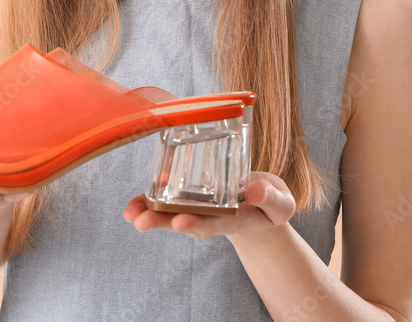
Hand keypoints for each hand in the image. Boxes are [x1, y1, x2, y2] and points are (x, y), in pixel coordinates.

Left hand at [122, 172, 295, 240]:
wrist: (257, 205)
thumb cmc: (268, 203)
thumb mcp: (281, 203)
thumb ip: (270, 198)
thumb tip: (253, 189)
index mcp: (234, 220)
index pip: (214, 223)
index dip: (197, 222)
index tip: (182, 223)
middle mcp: (211, 217)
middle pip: (184, 221)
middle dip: (162, 222)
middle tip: (141, 222)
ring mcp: (197, 209)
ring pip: (170, 213)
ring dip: (149, 212)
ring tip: (130, 213)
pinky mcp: (188, 198)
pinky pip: (166, 201)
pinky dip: (150, 200)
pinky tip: (135, 202)